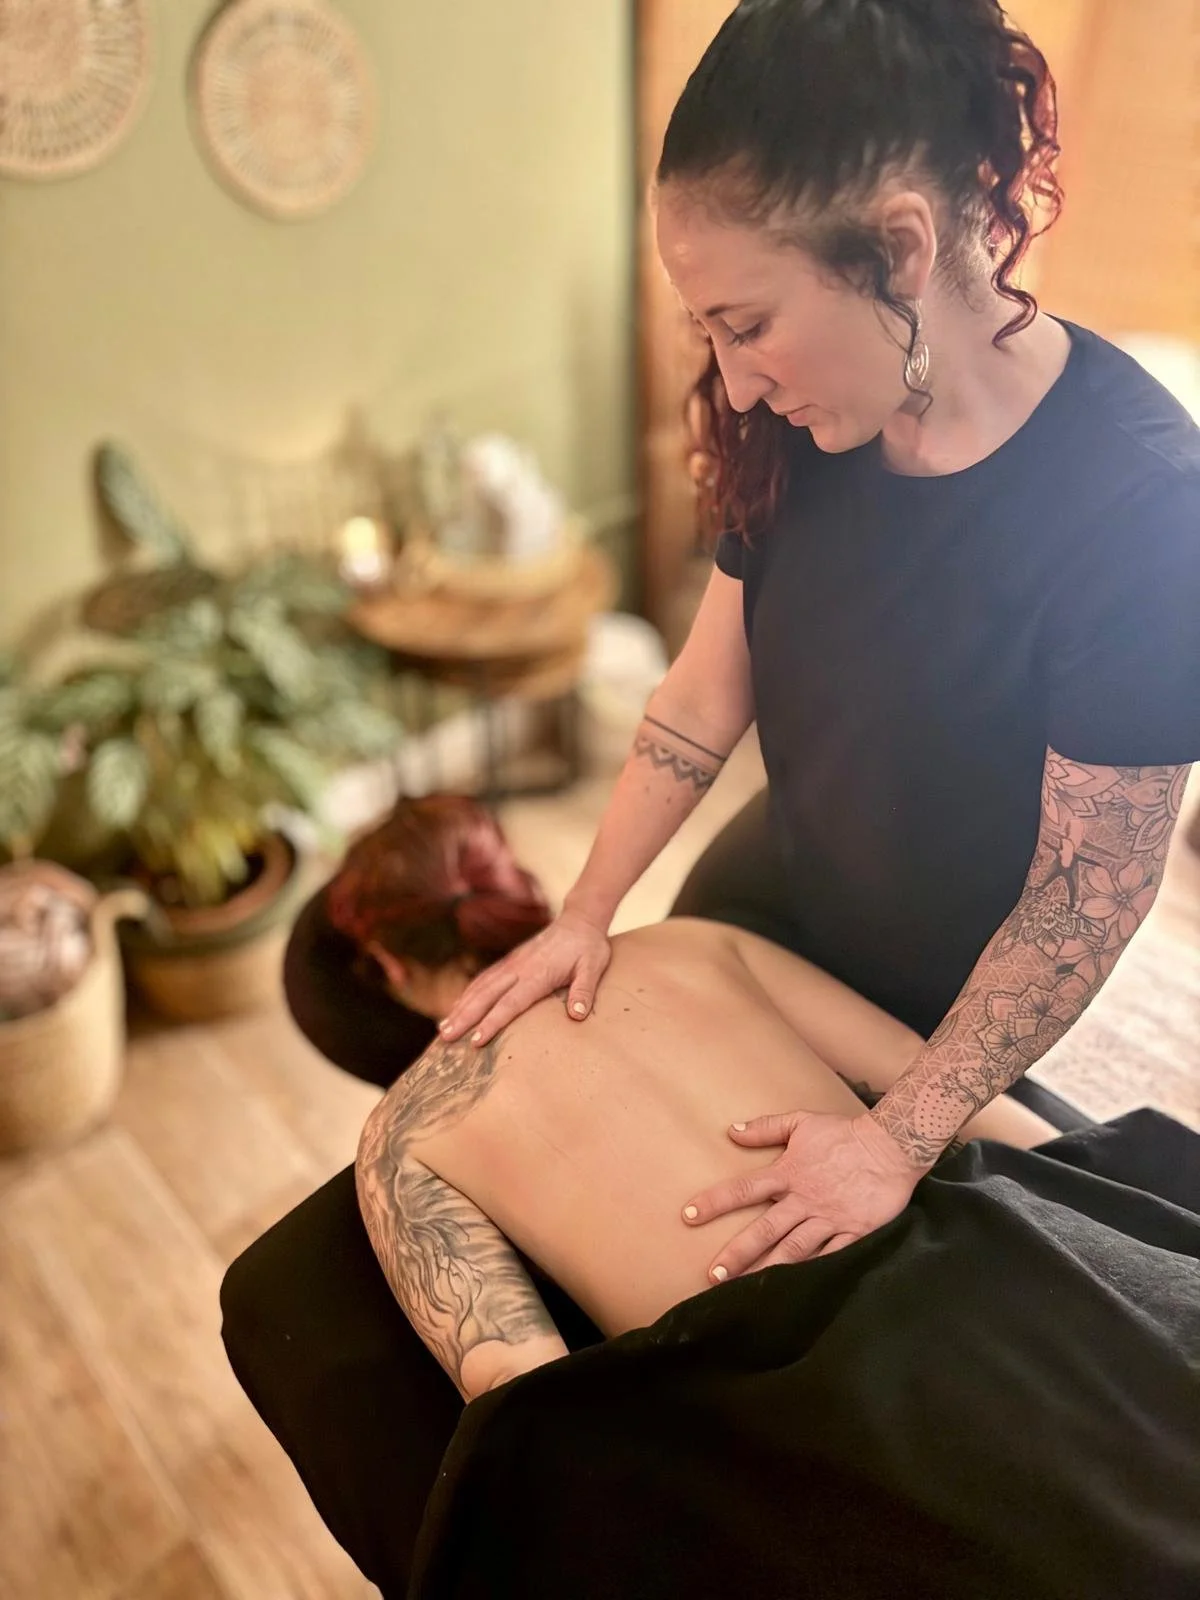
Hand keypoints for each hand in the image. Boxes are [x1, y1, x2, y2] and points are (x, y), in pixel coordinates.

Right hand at [438, 908, 611, 1045]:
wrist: (579, 920)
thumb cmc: (588, 948)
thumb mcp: (593, 968)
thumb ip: (584, 991)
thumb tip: (576, 1015)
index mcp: (537, 974)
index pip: (510, 1002)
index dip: (492, 1022)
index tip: (475, 1040)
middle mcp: (518, 969)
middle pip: (485, 996)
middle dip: (464, 1018)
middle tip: (445, 1038)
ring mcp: (511, 964)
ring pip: (479, 987)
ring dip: (460, 1008)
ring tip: (442, 1029)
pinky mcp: (509, 962)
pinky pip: (483, 979)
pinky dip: (467, 994)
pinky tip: (457, 1007)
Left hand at [682, 1109, 927, 1281]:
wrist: (892, 1145)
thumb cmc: (843, 1133)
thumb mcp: (801, 1122)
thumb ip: (766, 1127)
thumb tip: (732, 1132)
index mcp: (788, 1173)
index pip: (743, 1189)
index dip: (714, 1202)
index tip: (688, 1215)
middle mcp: (804, 1200)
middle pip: (764, 1230)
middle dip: (737, 1254)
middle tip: (712, 1276)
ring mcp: (828, 1219)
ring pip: (793, 1250)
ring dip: (768, 1270)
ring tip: (745, 1293)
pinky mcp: (853, 1233)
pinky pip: (830, 1257)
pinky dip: (814, 1274)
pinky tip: (797, 1292)